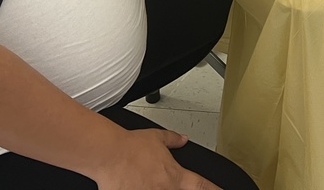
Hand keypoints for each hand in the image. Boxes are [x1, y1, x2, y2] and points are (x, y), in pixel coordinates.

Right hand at [96, 128, 220, 189]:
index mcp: (175, 176)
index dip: (214, 189)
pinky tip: (140, 188)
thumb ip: (172, 140)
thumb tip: (183, 139)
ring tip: (155, 185)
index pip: (202, 186)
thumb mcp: (156, 137)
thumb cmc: (130, 146)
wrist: (109, 154)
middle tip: (182, 188)